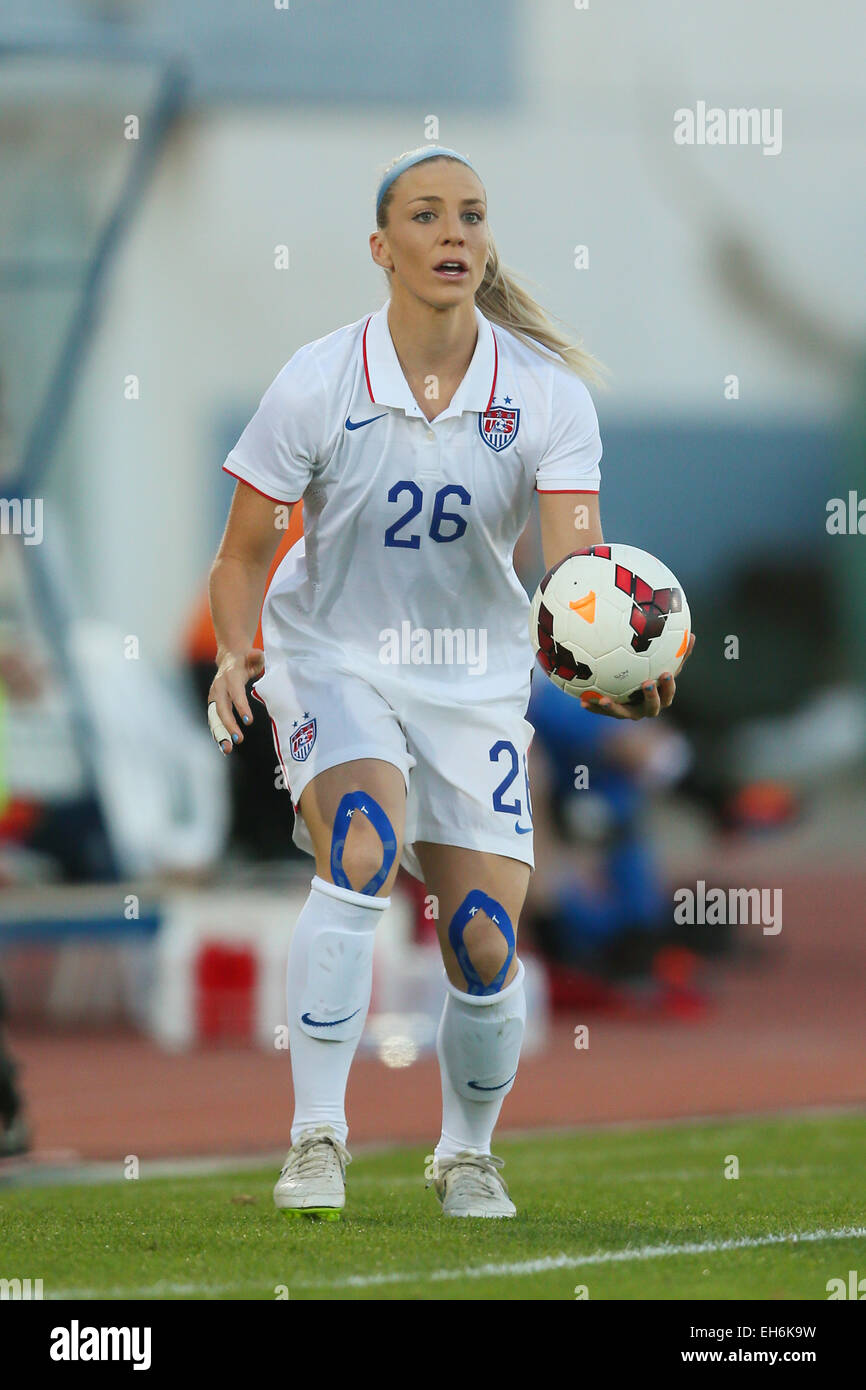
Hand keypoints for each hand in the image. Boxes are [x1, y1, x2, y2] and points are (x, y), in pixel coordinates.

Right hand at [207, 647, 264, 753]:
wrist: (228, 659)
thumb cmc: (245, 660)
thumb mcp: (252, 655)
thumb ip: (255, 656)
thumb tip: (257, 655)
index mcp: (230, 678)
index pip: (235, 694)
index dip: (241, 707)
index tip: (249, 720)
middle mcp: (219, 688)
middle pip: (222, 709)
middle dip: (229, 725)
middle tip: (238, 739)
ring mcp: (214, 697)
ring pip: (215, 718)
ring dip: (220, 734)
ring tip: (227, 749)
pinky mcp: (213, 705)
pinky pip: (214, 721)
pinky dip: (217, 734)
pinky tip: (223, 747)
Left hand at [580, 633, 695, 719]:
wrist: (631, 693)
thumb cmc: (653, 673)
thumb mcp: (664, 662)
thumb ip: (678, 653)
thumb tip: (693, 635)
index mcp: (661, 697)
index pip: (668, 694)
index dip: (668, 687)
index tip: (665, 674)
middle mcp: (646, 708)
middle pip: (651, 708)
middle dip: (651, 698)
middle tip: (647, 684)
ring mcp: (629, 712)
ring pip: (623, 713)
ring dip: (615, 708)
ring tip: (606, 700)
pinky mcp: (614, 713)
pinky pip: (603, 712)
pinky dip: (594, 707)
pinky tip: (583, 702)